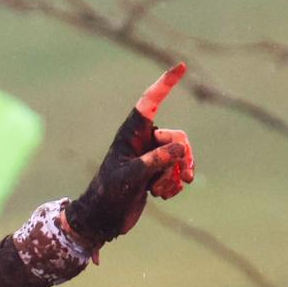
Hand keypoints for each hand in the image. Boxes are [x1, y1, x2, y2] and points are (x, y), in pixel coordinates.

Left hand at [66, 63, 196, 244]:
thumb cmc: (109, 195)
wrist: (102, 220)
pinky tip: (160, 196)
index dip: (166, 83)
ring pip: (181, 156)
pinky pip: (177, 172)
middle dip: (184, 157)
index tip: (182, 66)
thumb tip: (180, 149)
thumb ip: (156, 161)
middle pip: (178, 137)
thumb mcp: (132, 176)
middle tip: (185, 177)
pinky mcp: (156, 172)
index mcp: (132, 134)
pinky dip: (173, 185)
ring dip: (176, 176)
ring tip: (161, 192)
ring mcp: (151, 157)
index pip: (151, 102)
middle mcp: (143, 141)